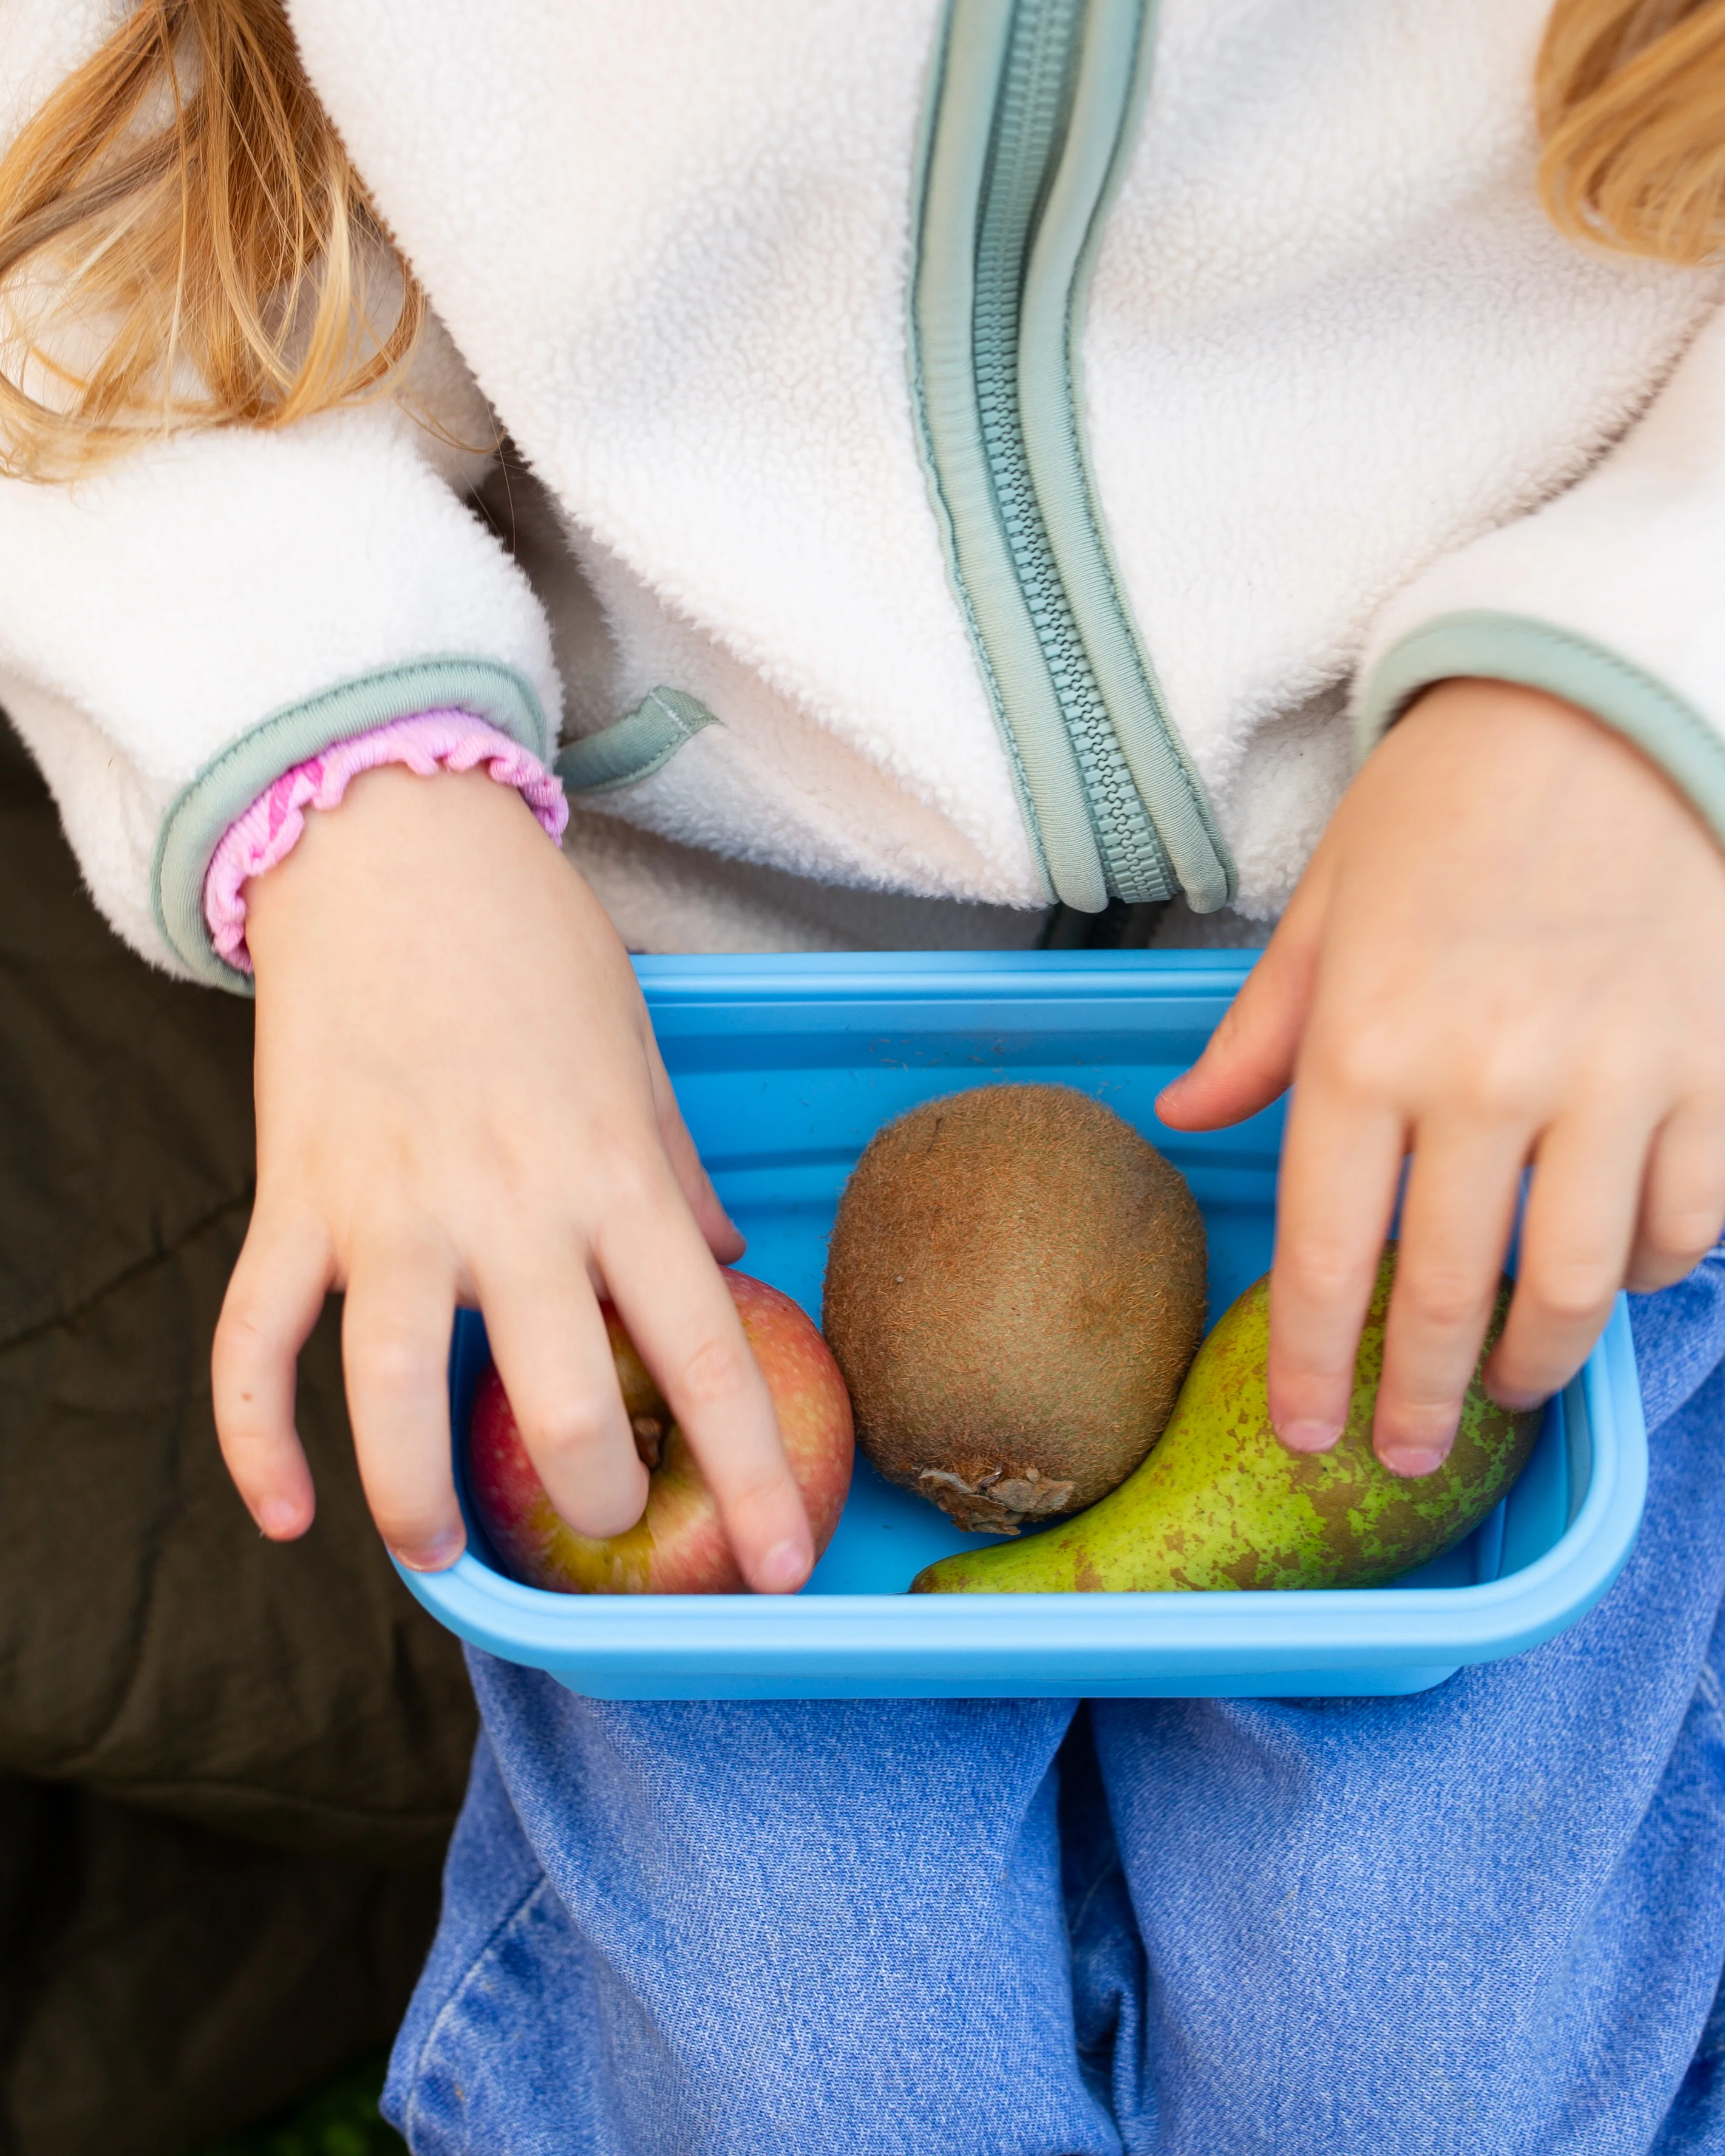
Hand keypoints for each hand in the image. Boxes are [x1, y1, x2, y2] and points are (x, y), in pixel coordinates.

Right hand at [214, 764, 814, 1588]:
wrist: (393, 844)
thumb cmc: (534, 946)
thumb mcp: (638, 1055)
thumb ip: (675, 1173)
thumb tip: (720, 1266)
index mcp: (617, 1176)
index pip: (706, 1354)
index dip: (754, 1473)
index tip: (785, 1562)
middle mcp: (513, 1209)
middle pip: (568, 1405)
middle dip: (601, 1499)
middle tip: (614, 1524)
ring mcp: (393, 1211)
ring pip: (399, 1401)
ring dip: (421, 1503)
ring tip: (448, 1553)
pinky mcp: (294, 1199)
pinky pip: (257, 1346)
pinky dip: (256, 1443)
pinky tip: (289, 1513)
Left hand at [1158, 680, 1724, 1471]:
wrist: (1621, 713)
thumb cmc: (1456, 803)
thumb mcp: (1328, 908)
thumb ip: (1263, 1032)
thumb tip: (1188, 1119)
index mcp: (1369, 1045)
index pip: (1331, 1258)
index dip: (1316, 1371)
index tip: (1310, 1434)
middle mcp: (1485, 1081)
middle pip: (1449, 1297)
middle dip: (1420, 1399)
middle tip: (1405, 1449)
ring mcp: (1612, 1083)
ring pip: (1576, 1289)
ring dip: (1539, 1364)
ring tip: (1514, 1387)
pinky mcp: (1713, 1073)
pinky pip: (1685, 1225)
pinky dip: (1650, 1275)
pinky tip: (1616, 1280)